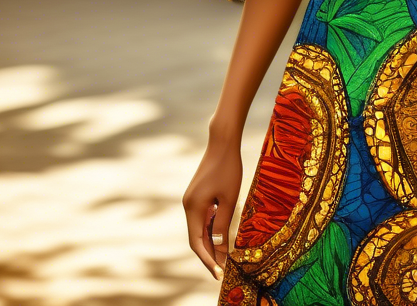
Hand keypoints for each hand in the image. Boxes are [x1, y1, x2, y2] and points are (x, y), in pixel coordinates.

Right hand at [182, 136, 242, 278]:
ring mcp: (191, 200)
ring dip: (210, 242)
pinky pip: (202, 218)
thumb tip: (220, 248)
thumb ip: (223, 224)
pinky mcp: (196, 195)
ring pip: (199, 228)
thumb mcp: (229, 199)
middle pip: (196, 237)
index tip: (219, 273)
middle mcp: (188, 205)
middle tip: (223, 269)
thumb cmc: (228, 168)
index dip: (207, 259)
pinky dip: (210, 229)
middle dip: (209, 254)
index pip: (197, 242)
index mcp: (193, 208)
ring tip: (225, 256)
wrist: (223, 142)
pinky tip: (222, 235)